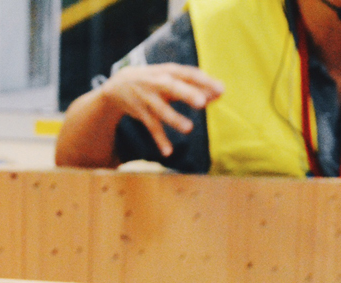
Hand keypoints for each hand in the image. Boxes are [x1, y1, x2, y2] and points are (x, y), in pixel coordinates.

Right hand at [95, 63, 223, 157]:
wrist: (119, 84)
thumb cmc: (155, 80)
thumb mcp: (172, 77)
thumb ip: (195, 86)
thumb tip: (219, 94)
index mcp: (169, 71)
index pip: (188, 74)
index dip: (204, 81)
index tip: (221, 90)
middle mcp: (158, 83)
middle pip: (173, 88)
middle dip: (187, 94)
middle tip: (202, 102)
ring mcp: (148, 98)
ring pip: (161, 110)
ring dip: (174, 119)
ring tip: (189, 128)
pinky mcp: (141, 113)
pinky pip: (152, 127)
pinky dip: (159, 139)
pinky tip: (168, 151)